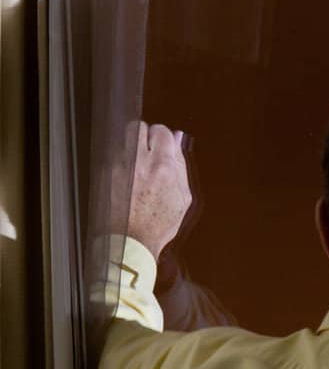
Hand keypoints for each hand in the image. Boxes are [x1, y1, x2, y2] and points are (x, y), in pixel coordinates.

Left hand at [127, 123, 191, 257]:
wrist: (131, 240)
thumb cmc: (158, 223)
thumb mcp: (182, 197)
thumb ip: (180, 165)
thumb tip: (177, 140)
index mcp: (162, 167)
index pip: (160, 131)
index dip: (163, 137)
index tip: (164, 145)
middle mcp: (139, 163)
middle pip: (138, 128)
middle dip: (145, 136)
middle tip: (150, 150)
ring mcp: (119, 167)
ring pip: (124, 140)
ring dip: (133, 149)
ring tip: (139, 167)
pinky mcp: (105, 173)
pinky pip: (114, 156)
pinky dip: (123, 162)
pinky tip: (129, 179)